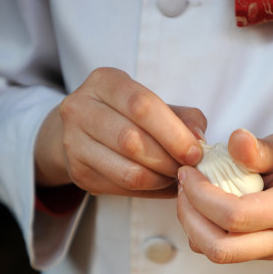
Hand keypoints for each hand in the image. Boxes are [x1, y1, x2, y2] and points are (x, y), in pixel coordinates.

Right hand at [35, 68, 204, 196]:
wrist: (81, 130)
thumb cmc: (126, 114)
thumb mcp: (152, 104)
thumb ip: (181, 117)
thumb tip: (198, 138)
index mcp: (104, 82)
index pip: (141, 106)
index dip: (173, 133)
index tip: (195, 152)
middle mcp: (80, 109)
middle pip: (132, 141)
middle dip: (168, 160)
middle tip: (187, 168)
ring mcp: (74, 143)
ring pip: (127, 171)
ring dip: (160, 180)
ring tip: (175, 177)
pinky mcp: (77, 173)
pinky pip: (121, 188)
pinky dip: (149, 191)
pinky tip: (160, 184)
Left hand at [177, 128, 272, 262]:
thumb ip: (261, 149)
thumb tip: (236, 140)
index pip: (236, 216)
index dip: (202, 195)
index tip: (188, 171)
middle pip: (220, 249)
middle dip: (190, 217)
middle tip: (182, 185)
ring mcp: (270, 252)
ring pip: (215, 253)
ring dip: (191, 224)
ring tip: (189, 192)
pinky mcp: (257, 253)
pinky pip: (219, 250)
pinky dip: (200, 229)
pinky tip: (201, 203)